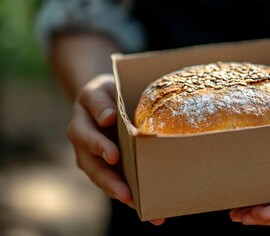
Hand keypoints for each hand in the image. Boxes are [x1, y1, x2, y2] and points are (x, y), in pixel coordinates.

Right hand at [66, 74, 166, 225]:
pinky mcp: (114, 170)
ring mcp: (99, 164)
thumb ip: (100, 102)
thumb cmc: (104, 95)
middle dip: (111, 184)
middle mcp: (86, 151)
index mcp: (80, 128)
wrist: (105, 103)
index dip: (99, 146)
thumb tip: (109, 118)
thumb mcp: (99, 91)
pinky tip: (154, 213)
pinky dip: (136, 199)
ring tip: (146, 212)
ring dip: (126, 197)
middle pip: (96, 170)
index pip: (86, 138)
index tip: (113, 155)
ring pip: (109, 183)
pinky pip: (123, 185)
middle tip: (127, 196)